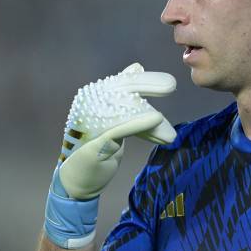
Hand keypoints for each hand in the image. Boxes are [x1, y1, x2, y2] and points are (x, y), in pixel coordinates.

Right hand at [58, 62, 176, 198]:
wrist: (78, 182)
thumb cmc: (98, 150)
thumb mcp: (114, 120)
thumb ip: (124, 99)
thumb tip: (137, 68)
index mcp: (93, 98)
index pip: (122, 84)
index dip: (145, 80)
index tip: (168, 82)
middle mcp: (89, 106)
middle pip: (122, 91)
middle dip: (149, 85)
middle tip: (171, 85)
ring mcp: (90, 123)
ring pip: (124, 111)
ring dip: (149, 115)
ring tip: (169, 121)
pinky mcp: (96, 142)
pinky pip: (120, 128)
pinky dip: (140, 122)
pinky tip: (157, 118)